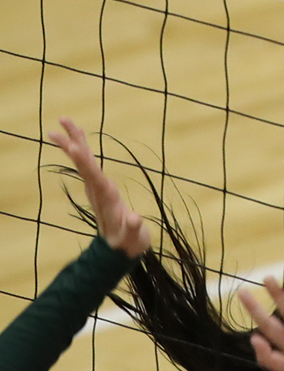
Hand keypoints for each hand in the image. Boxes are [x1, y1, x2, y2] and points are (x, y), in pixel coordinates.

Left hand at [48, 118, 149, 257]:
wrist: (119, 249)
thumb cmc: (129, 241)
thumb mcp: (134, 237)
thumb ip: (135, 228)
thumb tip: (135, 219)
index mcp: (106, 196)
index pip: (92, 175)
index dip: (84, 161)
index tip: (74, 146)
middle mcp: (98, 189)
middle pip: (83, 161)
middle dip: (73, 141)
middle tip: (61, 121)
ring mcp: (97, 188)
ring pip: (84, 160)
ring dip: (75, 140)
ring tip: (65, 123)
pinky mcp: (101, 187)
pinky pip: (89, 164)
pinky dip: (83, 150)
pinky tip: (79, 141)